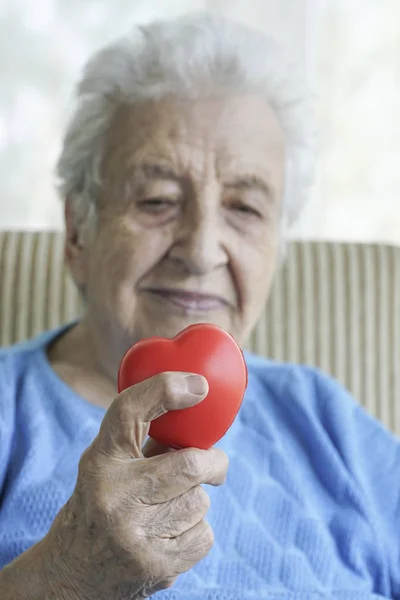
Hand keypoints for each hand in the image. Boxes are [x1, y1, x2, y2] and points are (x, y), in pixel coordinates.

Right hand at [43, 372, 228, 599]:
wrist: (73, 576)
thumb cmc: (102, 504)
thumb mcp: (108, 466)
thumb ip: (146, 441)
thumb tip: (198, 406)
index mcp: (100, 461)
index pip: (130, 411)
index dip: (166, 389)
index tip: (199, 386)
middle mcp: (113, 494)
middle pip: (189, 464)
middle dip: (213, 463)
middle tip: (214, 464)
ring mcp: (133, 534)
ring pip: (199, 502)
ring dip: (196, 502)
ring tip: (169, 511)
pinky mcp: (155, 566)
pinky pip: (203, 535)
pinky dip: (196, 532)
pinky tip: (169, 536)